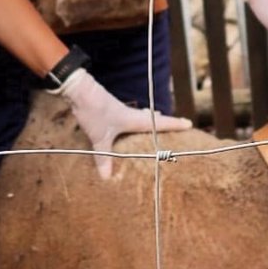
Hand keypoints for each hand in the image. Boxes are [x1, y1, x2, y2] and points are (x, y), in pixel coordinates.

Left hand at [58, 68, 192, 178]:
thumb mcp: (99, 138)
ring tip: (157, 121)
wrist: (79, 90)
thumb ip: (104, 157)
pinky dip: (135, 120)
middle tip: (176, 125)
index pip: (159, 123)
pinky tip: (128, 123)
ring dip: (149, 120)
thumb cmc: (94, 112)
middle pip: (152, 119)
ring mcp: (121, 110)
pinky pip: (129, 117)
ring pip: (141, 116)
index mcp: (134, 120)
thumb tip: (106, 178)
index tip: (189, 123)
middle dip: (164, 123)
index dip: (175, 124)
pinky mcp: (111, 109)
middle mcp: (131, 114)